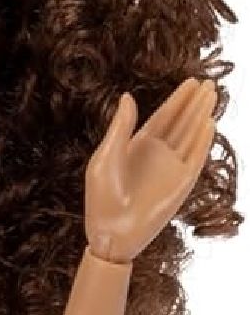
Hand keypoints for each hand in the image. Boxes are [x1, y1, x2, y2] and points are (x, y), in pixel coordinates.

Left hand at [84, 78, 216, 263]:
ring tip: (213, 94)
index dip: (177, 100)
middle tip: (209, 82)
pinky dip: (203, 141)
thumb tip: (127, 96)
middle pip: (181, 122)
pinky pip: (195, 158)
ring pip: (191, 136)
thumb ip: (120, 127)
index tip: (191, 82)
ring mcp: (171, 169)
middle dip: (194, 103)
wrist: (110, 233)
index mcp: (138, 147)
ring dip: (202, 115)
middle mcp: (158, 156)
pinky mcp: (181, 185)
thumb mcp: (105, 157)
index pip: (164, 117)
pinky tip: (210, 122)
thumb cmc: (101, 198)